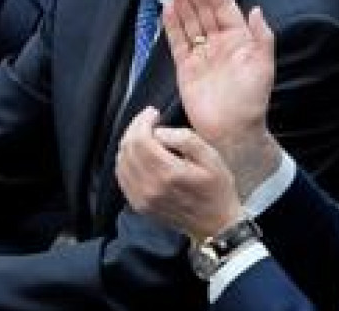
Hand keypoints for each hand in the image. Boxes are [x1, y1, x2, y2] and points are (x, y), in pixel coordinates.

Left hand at [116, 107, 243, 240]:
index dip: (143, 121)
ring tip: (143, 135)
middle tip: (148, 120)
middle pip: (128, 148)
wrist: (216, 225)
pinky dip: (125, 161)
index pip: (140, 139)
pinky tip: (137, 154)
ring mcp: (142, 199)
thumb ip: (185, 139)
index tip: (154, 113)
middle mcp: (149, 187)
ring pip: (121, 162)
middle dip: (135, 128)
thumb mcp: (211, 158)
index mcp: (168, 173)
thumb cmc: (217, 189)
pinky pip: (122, 178)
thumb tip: (160, 131)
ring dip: (129, 143)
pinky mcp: (139, 206)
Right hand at [162, 0, 281, 196]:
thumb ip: (262, 37)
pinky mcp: (186, 67)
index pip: (222, 5)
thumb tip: (257, 9)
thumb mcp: (263, 67)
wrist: (233, 132)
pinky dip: (172, 25)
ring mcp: (201, 54)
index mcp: (239, 39)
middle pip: (203, 8)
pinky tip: (168, 8)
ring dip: (181, 0)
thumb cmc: (252, 101)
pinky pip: (177, 41)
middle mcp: (219, 43)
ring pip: (189, 20)